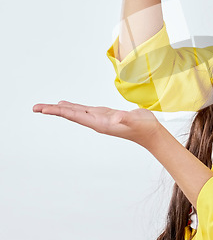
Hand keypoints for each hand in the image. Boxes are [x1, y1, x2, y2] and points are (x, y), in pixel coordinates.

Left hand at [32, 100, 160, 148]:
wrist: (151, 133)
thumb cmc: (144, 127)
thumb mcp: (136, 121)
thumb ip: (126, 119)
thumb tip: (117, 117)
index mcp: (100, 123)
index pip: (75, 116)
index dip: (59, 112)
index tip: (44, 110)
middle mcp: (97, 122)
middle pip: (71, 115)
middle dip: (53, 111)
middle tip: (35, 108)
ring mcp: (100, 119)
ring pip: (76, 112)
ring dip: (61, 109)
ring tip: (47, 107)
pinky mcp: (105, 115)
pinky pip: (84, 111)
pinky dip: (74, 108)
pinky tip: (68, 106)